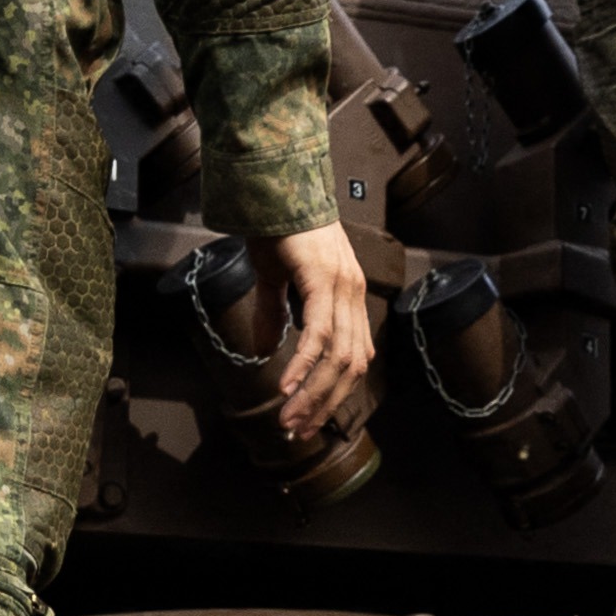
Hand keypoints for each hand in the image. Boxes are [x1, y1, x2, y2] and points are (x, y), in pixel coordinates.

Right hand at [261, 228, 374, 443]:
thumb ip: (272, 314)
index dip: (334, 394)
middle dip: (325, 405)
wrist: (275, 184)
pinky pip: (318, 334)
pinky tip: (288, 386)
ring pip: (338, 357)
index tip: (310, 419)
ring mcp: (343, 287)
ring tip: (289, 419)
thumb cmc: (276, 226)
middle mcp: (353, 295)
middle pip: (351, 366)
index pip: (353, 359)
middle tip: (298, 432)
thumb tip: (262, 349)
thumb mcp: (274, 277)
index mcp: (348, 297)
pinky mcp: (324, 280)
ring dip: (314, 394)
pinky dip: (304, 364)